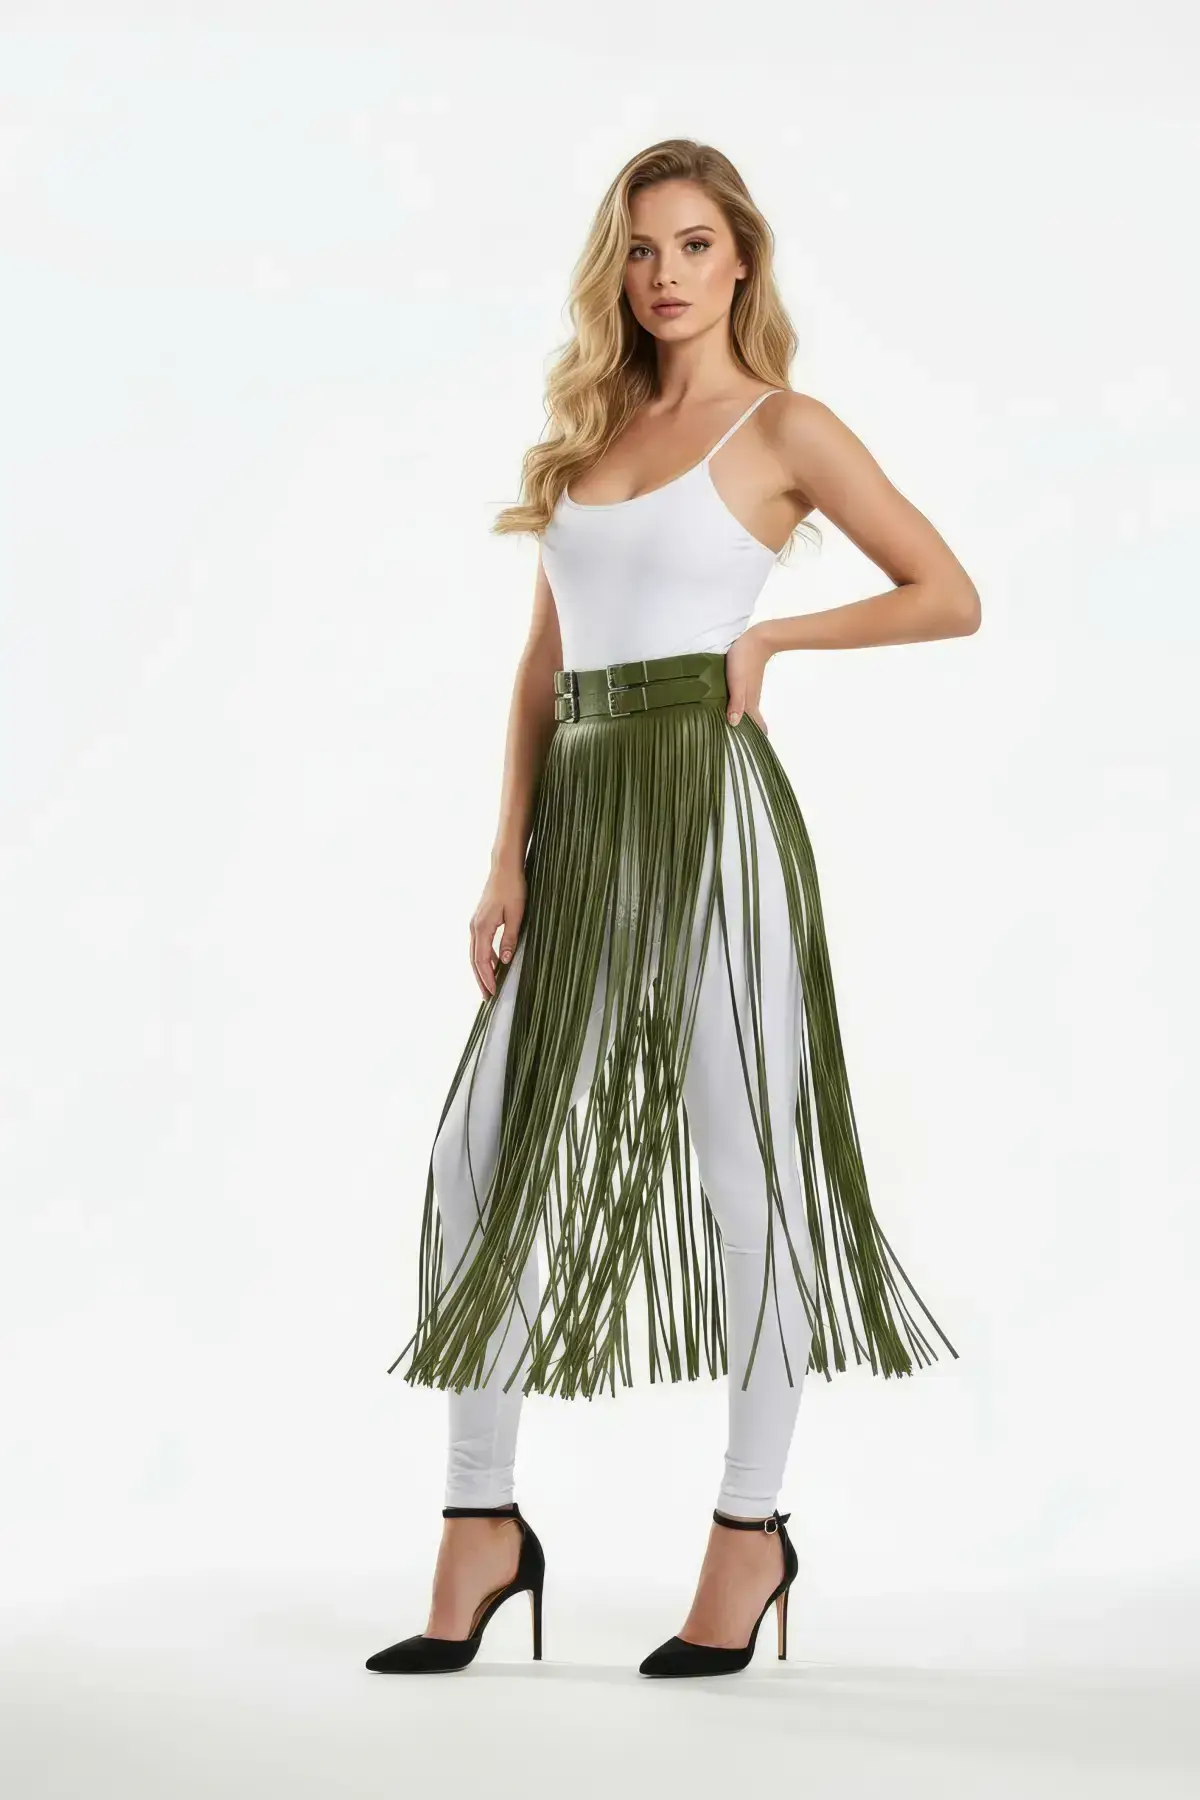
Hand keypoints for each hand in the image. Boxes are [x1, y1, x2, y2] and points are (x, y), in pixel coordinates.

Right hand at [470, 858, 525, 997]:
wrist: (504, 868)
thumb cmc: (512, 888)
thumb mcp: (516, 915)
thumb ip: (510, 938)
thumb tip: (505, 960)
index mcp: (482, 928)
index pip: (481, 960)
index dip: (487, 978)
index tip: (493, 993)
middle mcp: (474, 927)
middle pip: (474, 960)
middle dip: (480, 979)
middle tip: (487, 997)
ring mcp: (475, 923)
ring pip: (474, 953)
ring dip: (480, 970)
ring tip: (488, 985)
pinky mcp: (480, 919)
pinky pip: (479, 944)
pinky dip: (483, 957)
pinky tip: (492, 964)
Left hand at [724, 624, 773, 733]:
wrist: (756, 639)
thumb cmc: (744, 661)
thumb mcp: (737, 682)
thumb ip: (736, 702)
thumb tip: (734, 724)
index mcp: (750, 703)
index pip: (757, 726)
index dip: (755, 738)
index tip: (750, 750)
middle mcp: (751, 700)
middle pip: (751, 721)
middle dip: (745, 733)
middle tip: (732, 744)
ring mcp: (749, 691)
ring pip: (745, 711)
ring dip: (740, 721)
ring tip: (726, 730)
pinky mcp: (745, 683)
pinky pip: (741, 701)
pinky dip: (736, 709)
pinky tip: (725, 709)